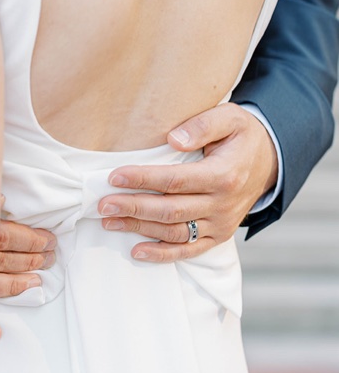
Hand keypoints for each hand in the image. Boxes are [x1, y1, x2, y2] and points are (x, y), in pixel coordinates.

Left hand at [99, 103, 276, 262]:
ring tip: (109, 221)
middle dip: (133, 207)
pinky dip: (162, 254)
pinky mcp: (218, 235)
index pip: (176, 180)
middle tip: (103, 204)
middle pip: (171, 210)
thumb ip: (202, 125)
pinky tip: (136, 251)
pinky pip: (189, 250)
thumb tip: (173, 139)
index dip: (143, 179)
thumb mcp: (230, 118)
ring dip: (139, 229)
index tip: (114, 176)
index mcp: (224, 175)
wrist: (269, 161)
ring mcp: (221, 223)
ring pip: (175, 232)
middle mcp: (223, 203)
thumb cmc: (241, 136)